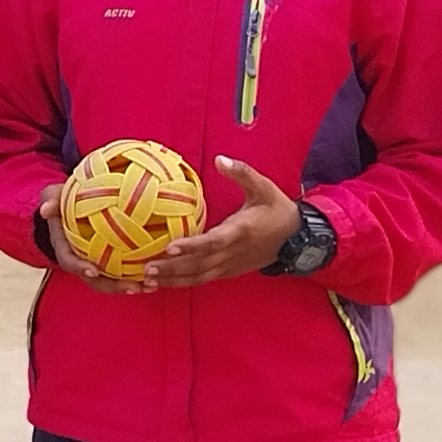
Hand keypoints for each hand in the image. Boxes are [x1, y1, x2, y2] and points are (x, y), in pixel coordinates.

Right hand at [38, 198, 149, 296]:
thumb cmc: (62, 200)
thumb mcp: (53, 196)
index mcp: (65, 248)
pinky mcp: (110, 261)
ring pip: (111, 281)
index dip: (80, 268)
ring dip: (130, 286)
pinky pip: (123, 273)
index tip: (93, 271)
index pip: (70, 261)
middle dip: (114, 286)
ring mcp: (96, 263)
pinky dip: (138, 277)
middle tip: (134, 287)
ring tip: (151, 286)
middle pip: (95, 280)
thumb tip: (46, 210)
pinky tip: (158, 278)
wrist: (70, 207)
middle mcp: (81, 260)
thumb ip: (51, 201)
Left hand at [140, 156, 302, 289]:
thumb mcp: (264, 187)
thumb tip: (220, 159)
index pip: (212, 242)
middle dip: (172, 268)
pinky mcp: (227, 272)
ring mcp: (229, 266)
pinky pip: (202, 280)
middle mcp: (232, 253)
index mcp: (240, 231)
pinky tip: (162, 283)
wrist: (296, 238)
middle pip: (199, 265)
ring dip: (173, 280)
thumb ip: (242, 172)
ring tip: (147, 280)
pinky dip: (181, 283)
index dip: (191, 246)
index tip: (169, 248)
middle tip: (146, 269)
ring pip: (198, 277)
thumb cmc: (276, 209)